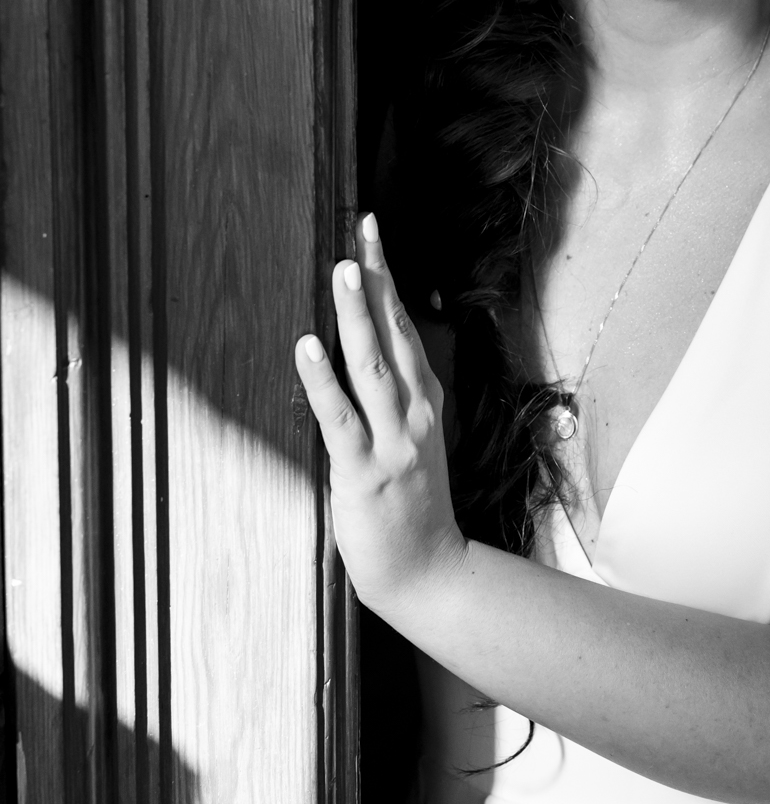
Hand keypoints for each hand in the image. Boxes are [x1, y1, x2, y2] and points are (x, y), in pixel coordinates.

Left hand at [295, 212, 465, 621]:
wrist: (428, 572)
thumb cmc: (412, 507)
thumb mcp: (414, 441)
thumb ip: (395, 398)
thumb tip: (362, 350)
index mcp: (424, 402)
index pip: (404, 327)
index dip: (388, 279)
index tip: (372, 235)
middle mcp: (415, 413)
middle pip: (394, 333)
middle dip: (377, 279)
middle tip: (362, 231)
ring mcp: (394, 442)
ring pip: (372, 366)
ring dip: (357, 316)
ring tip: (344, 271)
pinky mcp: (365, 471)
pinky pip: (341, 417)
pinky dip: (323, 380)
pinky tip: (308, 347)